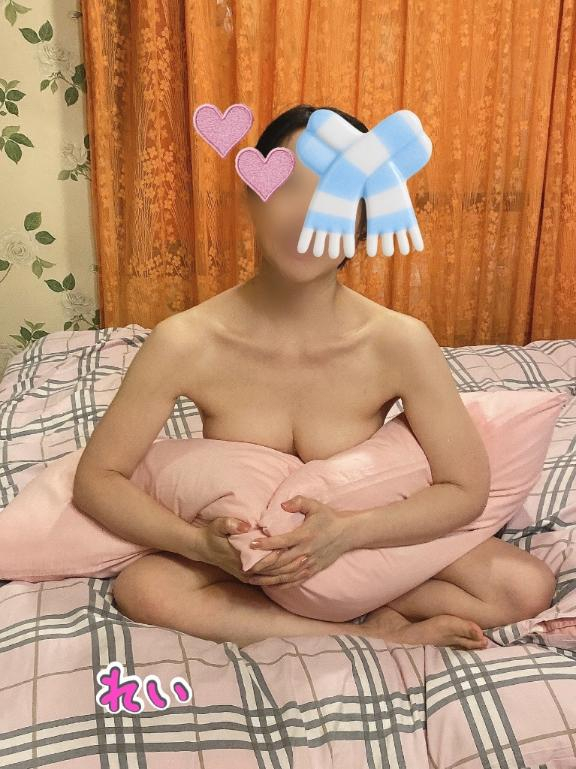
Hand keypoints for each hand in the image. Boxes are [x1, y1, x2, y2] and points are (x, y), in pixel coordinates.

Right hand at [193, 517, 308, 586]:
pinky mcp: (249, 577)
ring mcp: (247, 577)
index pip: (263, 561)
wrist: (201, 548)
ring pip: (272, 579)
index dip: (278, 555)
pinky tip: (294, 575)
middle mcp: (245, 572)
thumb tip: (244, 526)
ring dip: (288, 574)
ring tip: (304, 565)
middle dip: (288, 565)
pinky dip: (281, 579)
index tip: (292, 548)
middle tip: (306, 557)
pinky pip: (268, 581)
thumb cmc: (211, 534)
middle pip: (271, 572)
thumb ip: (230, 524)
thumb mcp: (217, 525)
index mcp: (240, 560)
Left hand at [244, 495, 348, 587]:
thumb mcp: (314, 505)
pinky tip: (270, 585)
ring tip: (252, 579)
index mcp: (304, 535)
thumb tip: (282, 504)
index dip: (266, 544)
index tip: (252, 544)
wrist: (348, 533)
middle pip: (280, 562)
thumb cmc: (329, 517)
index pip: (282, 542)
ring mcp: (309, 563)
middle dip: (262, 566)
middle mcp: (306, 552)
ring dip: (268, 578)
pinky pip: (295, 581)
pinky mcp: (313, 570)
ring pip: (286, 574)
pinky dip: (282, 584)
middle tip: (245, 568)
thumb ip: (298, 502)